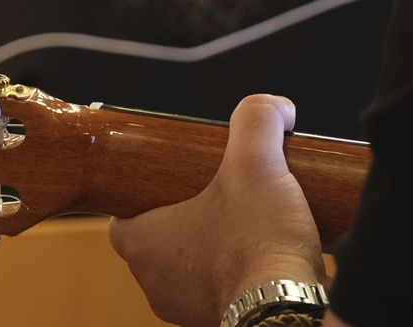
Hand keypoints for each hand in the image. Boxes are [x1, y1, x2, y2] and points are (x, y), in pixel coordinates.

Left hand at [110, 94, 326, 326]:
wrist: (291, 306)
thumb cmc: (259, 241)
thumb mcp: (256, 162)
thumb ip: (257, 120)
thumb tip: (276, 106)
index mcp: (145, 248)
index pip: (121, 221)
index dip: (142, 198)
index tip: (170, 182)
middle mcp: (157, 285)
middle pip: (157, 243)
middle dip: (185, 219)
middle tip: (214, 195)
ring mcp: (187, 309)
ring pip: (187, 270)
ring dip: (210, 248)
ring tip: (242, 222)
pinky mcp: (220, 321)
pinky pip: (217, 291)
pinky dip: (234, 273)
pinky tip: (260, 253)